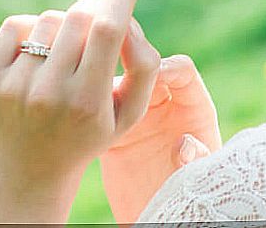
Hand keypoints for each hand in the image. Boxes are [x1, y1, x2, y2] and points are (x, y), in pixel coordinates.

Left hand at [0, 0, 160, 221]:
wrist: (29, 173)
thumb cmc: (90, 132)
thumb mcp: (129, 113)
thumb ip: (144, 66)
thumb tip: (128, 17)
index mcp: (87, 102)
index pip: (107, 31)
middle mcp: (47, 94)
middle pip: (78, 18)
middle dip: (95, 5)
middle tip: (102, 13)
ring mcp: (13, 87)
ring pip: (48, 19)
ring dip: (63, 25)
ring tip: (65, 53)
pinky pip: (15, 25)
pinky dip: (31, 29)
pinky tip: (38, 54)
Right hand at [99, 53, 221, 224]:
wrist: (158, 216)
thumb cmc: (188, 197)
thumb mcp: (197, 179)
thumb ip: (197, 159)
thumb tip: (185, 145)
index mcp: (192, 107)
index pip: (181, 69)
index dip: (165, 65)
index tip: (148, 71)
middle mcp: (163, 101)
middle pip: (145, 64)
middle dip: (129, 54)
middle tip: (108, 53)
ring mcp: (135, 111)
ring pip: (117, 78)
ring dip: (101, 68)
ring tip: (83, 70)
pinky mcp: (109, 125)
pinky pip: (97, 100)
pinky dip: (84, 91)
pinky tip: (68, 88)